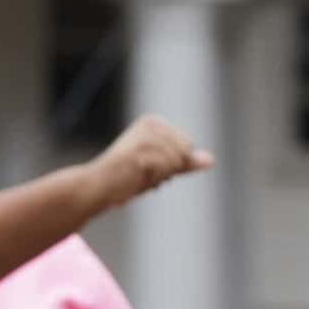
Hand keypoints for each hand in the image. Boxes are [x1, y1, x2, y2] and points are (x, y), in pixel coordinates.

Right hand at [91, 115, 213, 208]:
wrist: (96, 185)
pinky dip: (153, 180)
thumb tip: (211, 160)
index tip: (147, 166)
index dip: (171, 165)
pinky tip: (135, 177)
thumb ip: (186, 163)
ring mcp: (146, 136)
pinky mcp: (142, 150)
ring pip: (177, 163)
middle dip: (168, 171)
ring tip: (137, 175)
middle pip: (185, 154)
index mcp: (154, 122)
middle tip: (142, 172)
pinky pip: (167, 170)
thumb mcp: (161, 167)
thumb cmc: (127, 177)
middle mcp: (151, 124)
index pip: (187, 148)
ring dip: (159, 177)